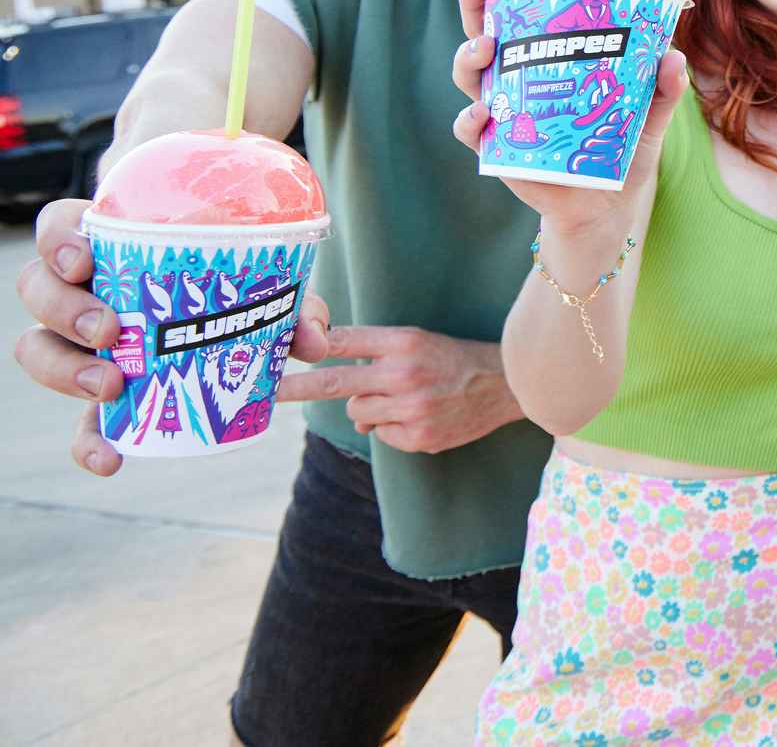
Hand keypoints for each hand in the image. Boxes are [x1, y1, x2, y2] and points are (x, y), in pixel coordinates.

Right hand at [14, 196, 332, 475]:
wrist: (226, 307)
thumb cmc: (234, 278)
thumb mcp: (261, 279)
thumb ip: (290, 303)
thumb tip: (313, 342)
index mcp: (111, 242)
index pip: (58, 227)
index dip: (58, 241)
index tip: (86, 261)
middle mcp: (81, 288)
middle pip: (37, 289)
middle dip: (63, 311)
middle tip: (110, 330)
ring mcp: (79, 340)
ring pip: (36, 348)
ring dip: (64, 370)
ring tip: (111, 385)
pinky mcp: (96, 387)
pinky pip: (76, 418)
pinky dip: (87, 442)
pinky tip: (111, 459)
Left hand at [276, 323, 517, 452]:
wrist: (508, 386)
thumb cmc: (455, 359)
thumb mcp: (419, 341)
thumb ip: (378, 354)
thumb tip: (340, 386)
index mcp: (405, 342)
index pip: (344, 341)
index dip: (308, 346)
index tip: (276, 351)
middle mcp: (405, 374)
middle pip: (335, 383)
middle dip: (296, 388)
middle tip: (266, 392)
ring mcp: (411, 409)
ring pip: (357, 412)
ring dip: (368, 408)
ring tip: (403, 398)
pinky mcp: (418, 438)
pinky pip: (380, 435)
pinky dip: (391, 428)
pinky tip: (419, 416)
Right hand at [449, 0, 688, 237]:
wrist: (608, 206)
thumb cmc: (619, 149)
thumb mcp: (646, 114)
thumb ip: (662, 87)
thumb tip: (673, 56)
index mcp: (544, 63)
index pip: (514, 20)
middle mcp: (515, 84)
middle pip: (480, 39)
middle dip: (472, 11)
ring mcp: (503, 116)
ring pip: (470, 80)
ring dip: (469, 60)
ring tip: (487, 50)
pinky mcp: (500, 151)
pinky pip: (472, 132)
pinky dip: (471, 121)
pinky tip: (483, 113)